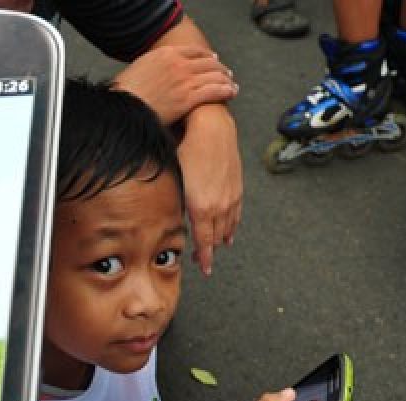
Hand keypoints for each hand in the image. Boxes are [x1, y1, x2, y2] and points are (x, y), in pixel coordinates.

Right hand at [111, 46, 236, 125]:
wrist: (124, 108)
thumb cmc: (127, 94)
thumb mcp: (139, 70)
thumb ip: (154, 67)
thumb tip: (156, 72)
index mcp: (166, 54)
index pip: (194, 51)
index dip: (206, 55)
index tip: (213, 59)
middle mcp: (178, 64)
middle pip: (208, 62)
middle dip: (220, 67)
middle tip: (227, 73)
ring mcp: (184, 80)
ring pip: (214, 75)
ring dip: (226, 79)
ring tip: (232, 85)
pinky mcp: (188, 98)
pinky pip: (213, 91)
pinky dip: (225, 90)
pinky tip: (231, 93)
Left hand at [176, 105, 242, 274]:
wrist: (212, 127)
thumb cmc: (187, 148)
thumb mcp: (174, 178)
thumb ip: (174, 202)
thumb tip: (168, 216)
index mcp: (201, 207)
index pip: (204, 242)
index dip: (204, 258)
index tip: (204, 269)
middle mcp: (219, 206)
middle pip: (216, 238)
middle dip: (210, 252)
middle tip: (204, 262)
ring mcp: (231, 197)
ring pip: (228, 228)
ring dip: (221, 240)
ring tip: (216, 249)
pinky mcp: (237, 188)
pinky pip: (237, 215)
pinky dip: (232, 226)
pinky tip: (230, 232)